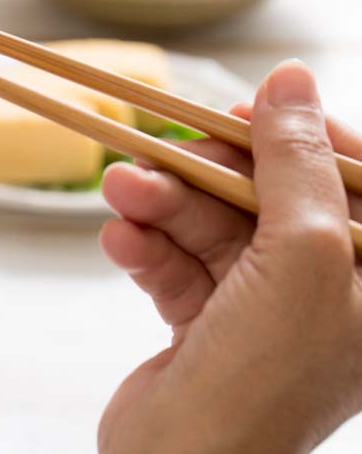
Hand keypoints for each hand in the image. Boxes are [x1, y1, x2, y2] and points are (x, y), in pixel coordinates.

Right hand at [98, 62, 361, 452]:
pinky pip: (178, 261)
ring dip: (159, 204)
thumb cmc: (263, 377)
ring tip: (119, 194)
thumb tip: (290, 79)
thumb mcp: (299, 254)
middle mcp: (330, 294)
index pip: (357, 180)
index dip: (303, 139)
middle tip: (156, 155)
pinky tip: (120, 241)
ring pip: (211, 223)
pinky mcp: (209, 324)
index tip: (247, 114)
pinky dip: (145, 246)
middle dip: (204, 174)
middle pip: (269, 196)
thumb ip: (296, 161)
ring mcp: (266, 311)